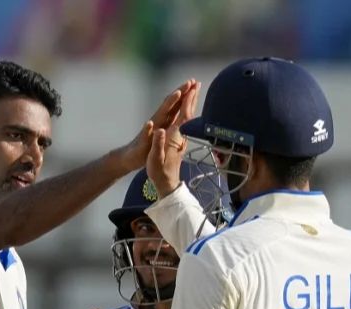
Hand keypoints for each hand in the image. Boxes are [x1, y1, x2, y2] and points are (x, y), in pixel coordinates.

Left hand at [117, 81, 192, 170]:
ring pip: (175, 106)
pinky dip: (181, 106)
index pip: (167, 108)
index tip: (184, 89)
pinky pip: (175, 113)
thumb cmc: (137, 152)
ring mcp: (162, 122)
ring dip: (184, 96)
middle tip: (193, 81)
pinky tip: (187, 103)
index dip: (175, 98)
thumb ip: (146, 133)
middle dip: (183, 91)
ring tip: (193, 88)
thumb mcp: (142, 144)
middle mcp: (159, 119)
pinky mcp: (163, 126)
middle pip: (173, 103)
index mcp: (156, 123)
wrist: (130, 156)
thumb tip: (150, 122)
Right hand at [146, 80, 200, 196]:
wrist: (166, 183)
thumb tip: (159, 129)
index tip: (188, 88)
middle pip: (188, 112)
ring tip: (193, 90)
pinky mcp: (179, 140)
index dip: (186, 101)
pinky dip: (187, 112)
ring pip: (188, 116)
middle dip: (192, 97)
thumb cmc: (159, 171)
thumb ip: (158, 144)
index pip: (183, 115)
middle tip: (196, 82)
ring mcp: (180, 137)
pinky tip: (187, 108)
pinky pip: (185, 122)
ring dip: (191, 102)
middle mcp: (180, 135)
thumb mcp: (155, 159)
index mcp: (175, 136)